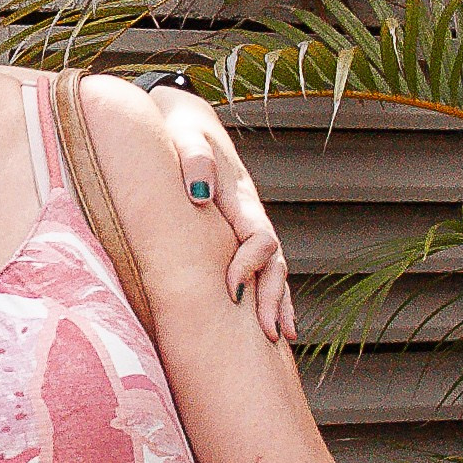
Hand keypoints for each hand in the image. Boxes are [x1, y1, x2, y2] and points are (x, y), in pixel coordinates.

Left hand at [142, 84, 296, 341]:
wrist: (188, 125)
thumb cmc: (182, 135)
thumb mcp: (186, 138)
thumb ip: (195, 158)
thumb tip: (198, 191)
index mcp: (242, 200)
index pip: (260, 238)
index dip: (250, 264)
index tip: (232, 288)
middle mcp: (252, 218)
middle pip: (274, 264)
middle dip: (273, 298)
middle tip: (268, 333)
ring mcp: (250, 230)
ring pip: (274, 272)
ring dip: (278, 304)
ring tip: (280, 338)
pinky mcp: (240, 239)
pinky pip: (263, 273)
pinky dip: (272, 298)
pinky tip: (275, 328)